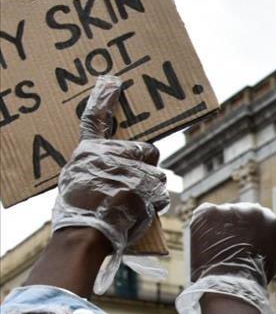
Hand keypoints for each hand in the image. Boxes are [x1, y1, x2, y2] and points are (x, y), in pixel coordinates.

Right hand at [52, 75, 169, 291]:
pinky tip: (137, 212)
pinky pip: (161, 193)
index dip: (104, 100)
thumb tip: (109, 169)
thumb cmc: (78, 212)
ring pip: (157, 174)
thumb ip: (94, 167)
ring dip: (151, 188)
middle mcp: (112, 155)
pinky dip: (154, 204)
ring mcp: (132, 169)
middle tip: (134, 183)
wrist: (87, 232)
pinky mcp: (148, 187)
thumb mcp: (75, 181)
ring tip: (131, 204)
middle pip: (148, 150)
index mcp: (90, 151)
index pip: (95, 120)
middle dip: (147, 165)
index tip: (113, 81)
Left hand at [176, 203, 275, 313]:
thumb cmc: (251, 278)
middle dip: (233, 226)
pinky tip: (205, 242)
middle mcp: (255, 210)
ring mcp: (232, 209)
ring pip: (222, 213)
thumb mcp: (270, 259)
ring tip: (214, 248)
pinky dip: (201, 226)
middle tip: (225, 245)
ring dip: (217, 226)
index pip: (259, 219)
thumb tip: (259, 239)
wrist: (232, 281)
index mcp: (273, 220)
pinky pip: (203, 213)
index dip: (248, 231)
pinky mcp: (210, 211)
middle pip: (241, 212)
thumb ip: (265, 242)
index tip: (241, 242)